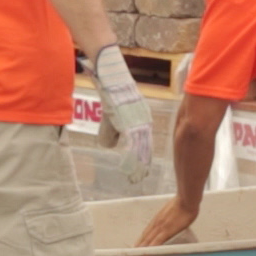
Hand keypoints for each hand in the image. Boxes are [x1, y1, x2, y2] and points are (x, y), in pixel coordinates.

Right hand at [91, 44, 154, 182]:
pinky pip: (131, 140)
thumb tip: (111, 147)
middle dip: (143, 163)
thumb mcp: (111, 118)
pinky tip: (129, 163)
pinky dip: (131, 154)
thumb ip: (112, 132)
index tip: (143, 170)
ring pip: (140, 146)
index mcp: (141, 121)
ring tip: (136, 175)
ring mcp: (137, 121)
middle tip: (142, 177)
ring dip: (137, 162)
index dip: (143, 156)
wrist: (112, 79)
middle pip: (144, 146)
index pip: (144, 142)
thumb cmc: (111, 96)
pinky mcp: (128, 120)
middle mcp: (142, 122)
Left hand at [137, 198, 198, 246]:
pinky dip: (153, 246)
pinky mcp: (167, 231)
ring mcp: (161, 227)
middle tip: (133, 251)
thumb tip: (170, 218)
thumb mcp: (172, 209)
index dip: (142, 237)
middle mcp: (157, 223)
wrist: (186, 200)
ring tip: (137, 253)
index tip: (138, 243)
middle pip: (146, 235)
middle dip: (140, 244)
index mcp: (158, 218)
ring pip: (149, 239)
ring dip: (143, 246)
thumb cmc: (183, 203)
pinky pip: (158, 241)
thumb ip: (168, 215)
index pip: (147, 230)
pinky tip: (149, 252)